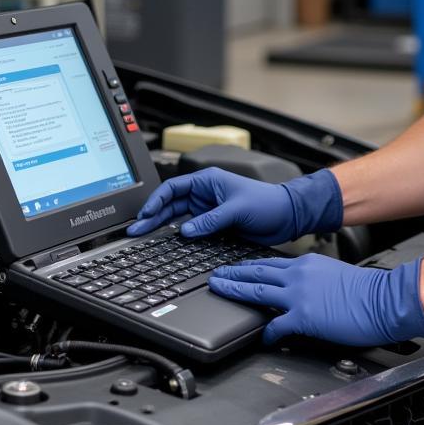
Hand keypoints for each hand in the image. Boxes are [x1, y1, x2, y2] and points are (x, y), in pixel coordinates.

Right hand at [126, 167, 341, 245]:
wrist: (287, 216)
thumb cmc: (268, 202)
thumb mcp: (237, 209)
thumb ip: (211, 220)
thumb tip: (186, 231)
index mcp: (208, 181)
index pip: (173, 188)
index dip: (156, 200)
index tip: (144, 215)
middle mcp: (206, 194)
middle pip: (171, 204)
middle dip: (153, 216)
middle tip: (136, 230)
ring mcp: (209, 210)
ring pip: (178, 218)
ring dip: (162, 226)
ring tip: (144, 236)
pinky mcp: (214, 224)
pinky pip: (191, 229)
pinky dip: (179, 236)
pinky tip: (167, 243)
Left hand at [208, 254, 423, 345]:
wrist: (382, 298)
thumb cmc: (365, 291)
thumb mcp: (332, 275)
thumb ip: (312, 279)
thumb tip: (300, 291)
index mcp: (306, 264)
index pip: (270, 264)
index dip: (250, 267)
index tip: (237, 268)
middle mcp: (299, 275)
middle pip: (257, 273)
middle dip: (234, 274)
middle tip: (216, 275)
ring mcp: (299, 295)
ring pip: (258, 291)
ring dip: (236, 290)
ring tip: (221, 290)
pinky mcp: (304, 317)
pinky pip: (277, 325)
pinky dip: (267, 333)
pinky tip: (263, 338)